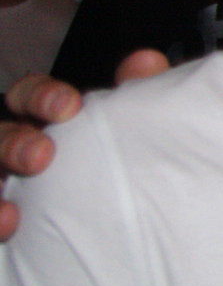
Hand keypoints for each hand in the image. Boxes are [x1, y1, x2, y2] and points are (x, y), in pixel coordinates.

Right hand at [0, 50, 167, 241]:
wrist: (130, 224)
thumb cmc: (121, 161)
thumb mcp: (131, 126)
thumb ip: (138, 91)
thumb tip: (146, 60)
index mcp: (43, 121)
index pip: (26, 95)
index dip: (40, 96)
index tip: (69, 107)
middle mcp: (15, 148)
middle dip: (13, 142)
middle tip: (41, 156)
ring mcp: (4, 181)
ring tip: (11, 212)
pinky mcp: (4, 217)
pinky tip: (9, 225)